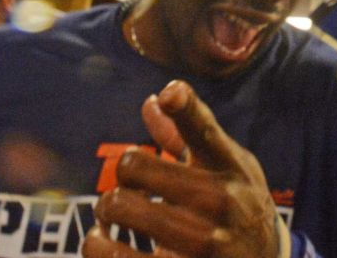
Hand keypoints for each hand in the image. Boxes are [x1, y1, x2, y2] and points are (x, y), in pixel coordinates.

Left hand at [82, 80, 280, 257]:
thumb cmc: (240, 206)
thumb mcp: (226, 167)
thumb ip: (188, 133)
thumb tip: (152, 101)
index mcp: (231, 166)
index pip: (205, 129)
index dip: (185, 105)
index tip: (170, 94)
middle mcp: (221, 201)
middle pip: (136, 166)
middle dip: (123, 174)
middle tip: (127, 185)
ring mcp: (203, 242)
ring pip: (121, 207)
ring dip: (106, 210)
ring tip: (111, 216)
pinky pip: (113, 256)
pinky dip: (96, 245)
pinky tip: (103, 242)